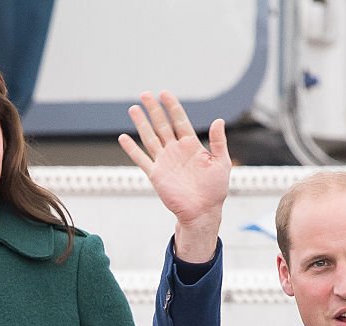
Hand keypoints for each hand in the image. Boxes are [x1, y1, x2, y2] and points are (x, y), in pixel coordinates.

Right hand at [119, 91, 230, 261]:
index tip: (164, 93)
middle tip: (145, 94)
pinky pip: (142, 160)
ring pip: (150, 138)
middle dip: (154, 110)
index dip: (172, 107)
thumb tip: (218, 120)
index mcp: (191, 146)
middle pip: (162, 125)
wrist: (203, 212)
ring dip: (142, 124)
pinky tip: (124, 138)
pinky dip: (132, 149)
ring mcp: (165, 162)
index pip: (179, 120)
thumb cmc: (215, 190)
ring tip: (134, 108)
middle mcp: (176, 151)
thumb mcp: (221, 163)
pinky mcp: (156, 175)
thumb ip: (218, 142)